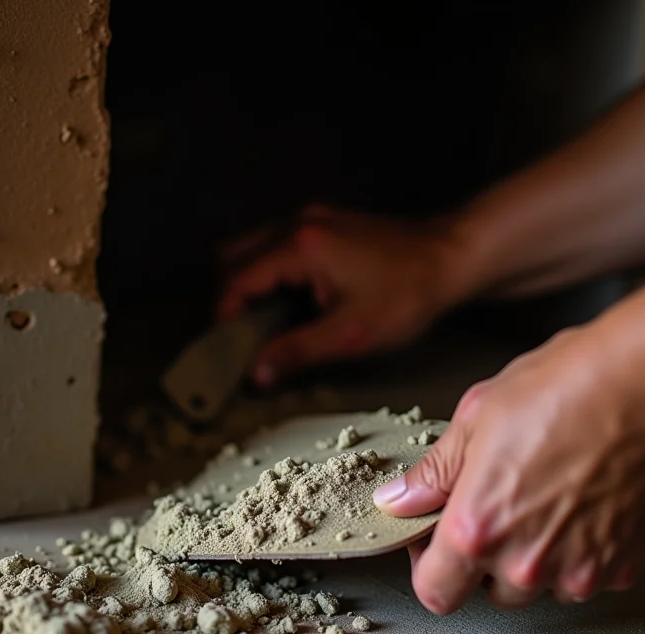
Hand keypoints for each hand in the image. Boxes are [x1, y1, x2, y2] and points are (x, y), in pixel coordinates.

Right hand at [217, 205, 473, 386]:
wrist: (451, 257)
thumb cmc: (406, 296)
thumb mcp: (351, 333)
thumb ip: (297, 351)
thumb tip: (255, 374)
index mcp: (299, 247)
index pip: (236, 281)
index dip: (222, 318)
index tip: (225, 350)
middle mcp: (295, 224)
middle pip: (230, 257)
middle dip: (228, 298)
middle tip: (240, 337)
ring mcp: (307, 218)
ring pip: (248, 248)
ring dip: (245, 284)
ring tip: (261, 322)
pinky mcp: (320, 222)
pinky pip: (272, 244)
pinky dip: (265, 272)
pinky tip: (286, 301)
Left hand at [373, 306, 644, 613]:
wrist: (642, 383)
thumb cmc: (563, 389)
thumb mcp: (474, 419)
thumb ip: (433, 473)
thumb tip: (400, 499)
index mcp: (479, 526)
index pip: (435, 591)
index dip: (427, 565)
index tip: (432, 536)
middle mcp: (529, 560)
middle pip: (486, 589)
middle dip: (479, 555)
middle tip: (489, 505)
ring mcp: (580, 568)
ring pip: (535, 585)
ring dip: (527, 556)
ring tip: (535, 497)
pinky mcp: (620, 565)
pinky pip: (581, 576)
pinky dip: (572, 552)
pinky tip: (572, 504)